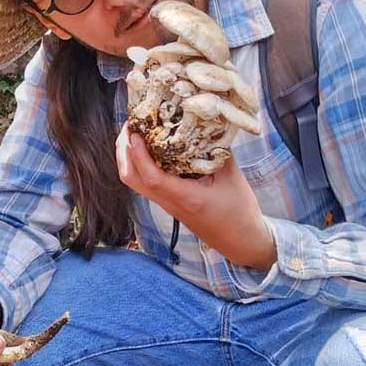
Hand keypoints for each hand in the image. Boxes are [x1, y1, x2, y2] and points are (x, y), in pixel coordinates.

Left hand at [116, 126, 276, 270]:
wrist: (241, 241)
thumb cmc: (238, 213)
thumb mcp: (232, 177)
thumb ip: (217, 151)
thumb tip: (207, 124)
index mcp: (184, 197)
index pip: (151, 177)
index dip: (139, 153)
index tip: (137, 131)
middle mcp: (169, 202)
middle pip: (130, 178)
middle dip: (124, 150)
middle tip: (131, 126)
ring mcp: (166, 203)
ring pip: (135, 181)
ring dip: (130, 156)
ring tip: (137, 133)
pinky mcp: (170, 202)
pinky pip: (146, 182)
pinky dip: (141, 163)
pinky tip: (153, 148)